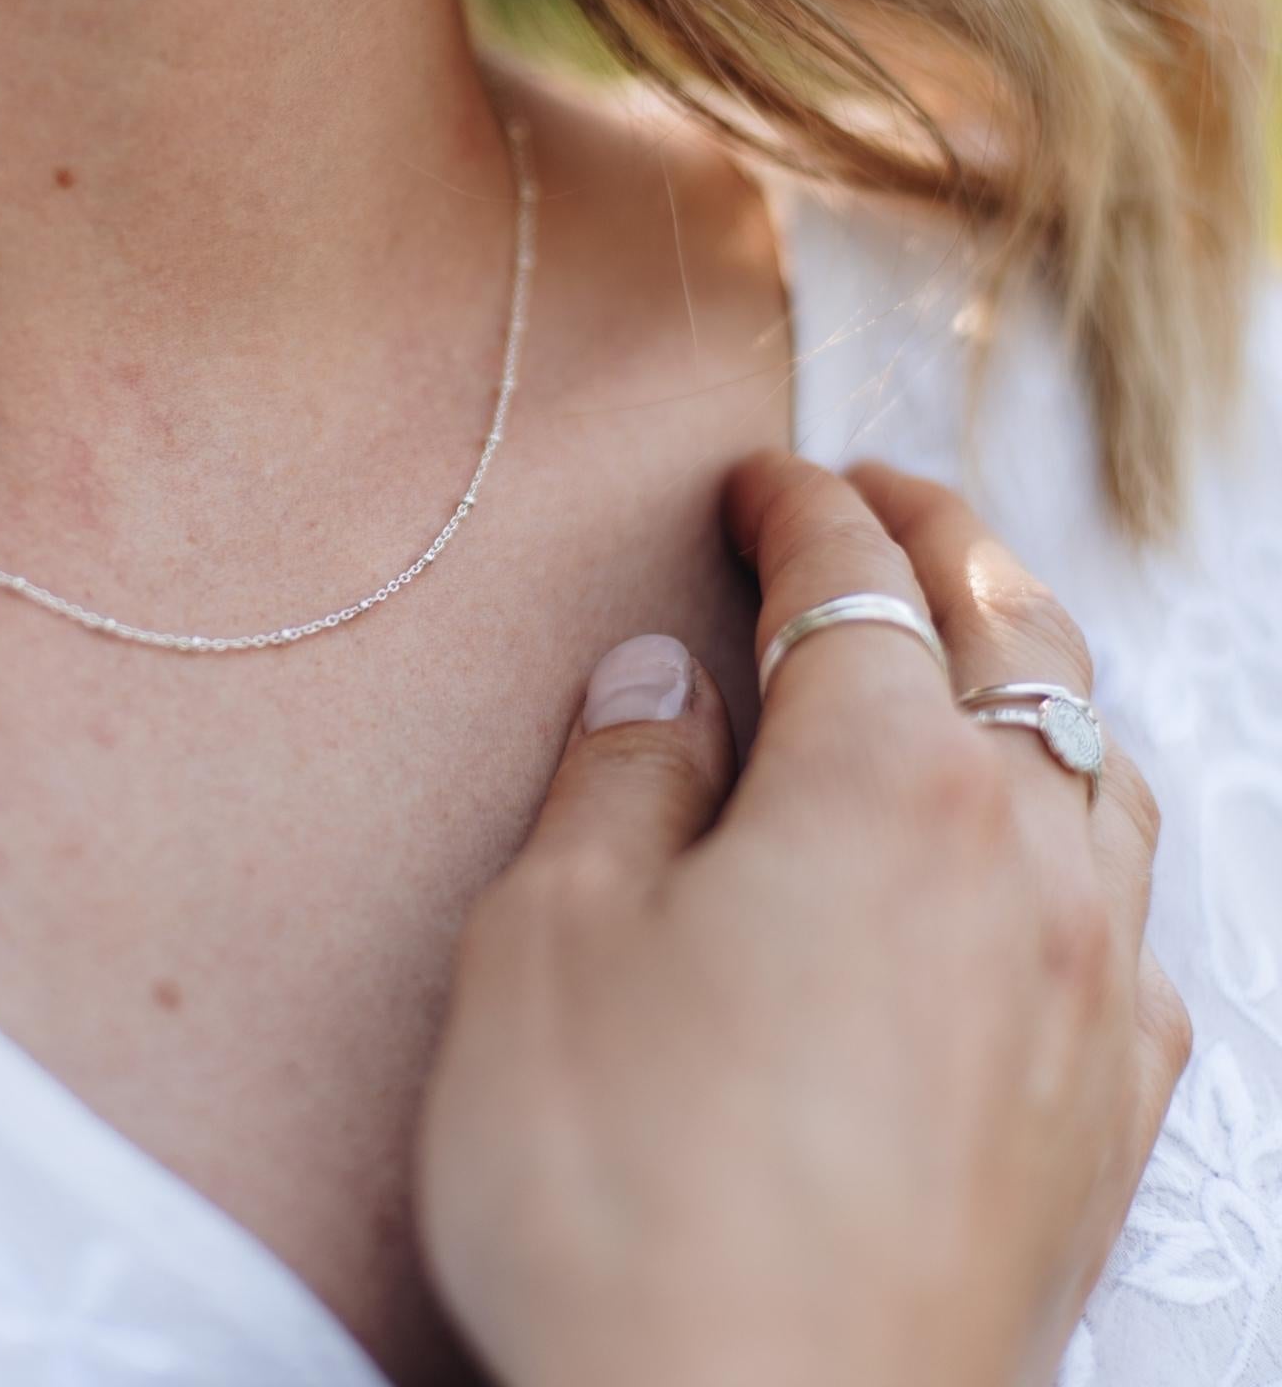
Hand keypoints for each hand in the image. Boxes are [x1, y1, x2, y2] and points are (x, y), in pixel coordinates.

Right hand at [416, 455, 1189, 1386]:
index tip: (761, 480)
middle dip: (945, 540)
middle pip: (1015, 638)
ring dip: (1034, 667)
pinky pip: (1133, 913)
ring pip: (1101, 763)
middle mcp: (1027, 868)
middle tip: (881, 495)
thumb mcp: (548, 947)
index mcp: (885, 791)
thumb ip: (618, 781)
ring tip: (975, 641)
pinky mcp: (1112, 1121)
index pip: (854, 588)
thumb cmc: (626, 1201)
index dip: (799, 510)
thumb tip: (660, 681)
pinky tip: (1041, 863)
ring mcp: (1094, 998)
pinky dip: (1082, 826)